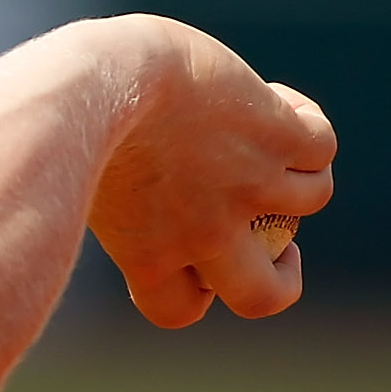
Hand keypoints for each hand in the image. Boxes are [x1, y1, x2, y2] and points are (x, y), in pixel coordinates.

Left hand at [89, 17, 335, 328]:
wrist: (103, 79)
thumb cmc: (69, 118)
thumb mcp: (72, 170)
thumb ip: (88, 194)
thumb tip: (75, 182)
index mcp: (147, 257)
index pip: (179, 312)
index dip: (198, 291)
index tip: (196, 258)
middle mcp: (205, 235)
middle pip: (266, 298)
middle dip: (283, 277)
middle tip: (277, 239)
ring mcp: (248, 188)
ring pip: (310, 200)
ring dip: (295, 170)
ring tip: (267, 137)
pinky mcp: (278, 139)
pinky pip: (321, 147)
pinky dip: (306, 122)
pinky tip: (275, 101)